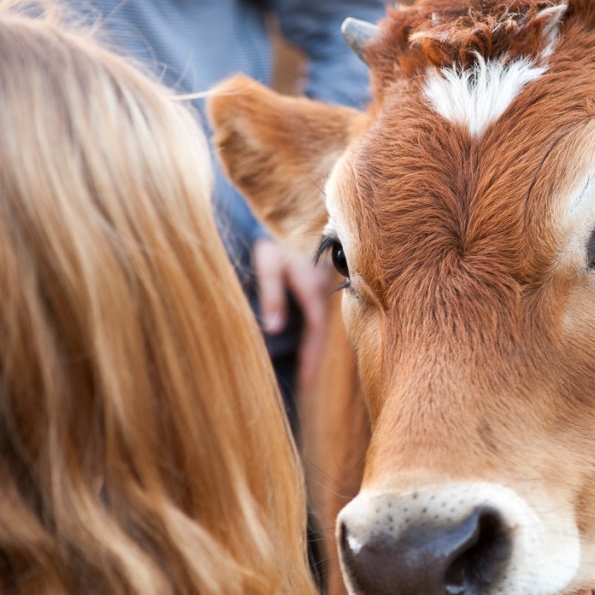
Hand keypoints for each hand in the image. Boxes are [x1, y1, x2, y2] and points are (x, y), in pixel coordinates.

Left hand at [252, 238, 330, 387]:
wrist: (295, 209)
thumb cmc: (278, 234)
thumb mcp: (270, 263)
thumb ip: (272, 295)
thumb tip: (274, 330)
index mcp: (313, 289)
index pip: (315, 332)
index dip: (310, 359)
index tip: (305, 384)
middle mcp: (323, 291)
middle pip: (320, 333)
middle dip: (313, 359)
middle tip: (305, 386)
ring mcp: (324, 286)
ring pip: (320, 323)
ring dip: (313, 347)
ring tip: (305, 372)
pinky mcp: (319, 282)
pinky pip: (318, 312)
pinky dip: (312, 332)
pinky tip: (305, 342)